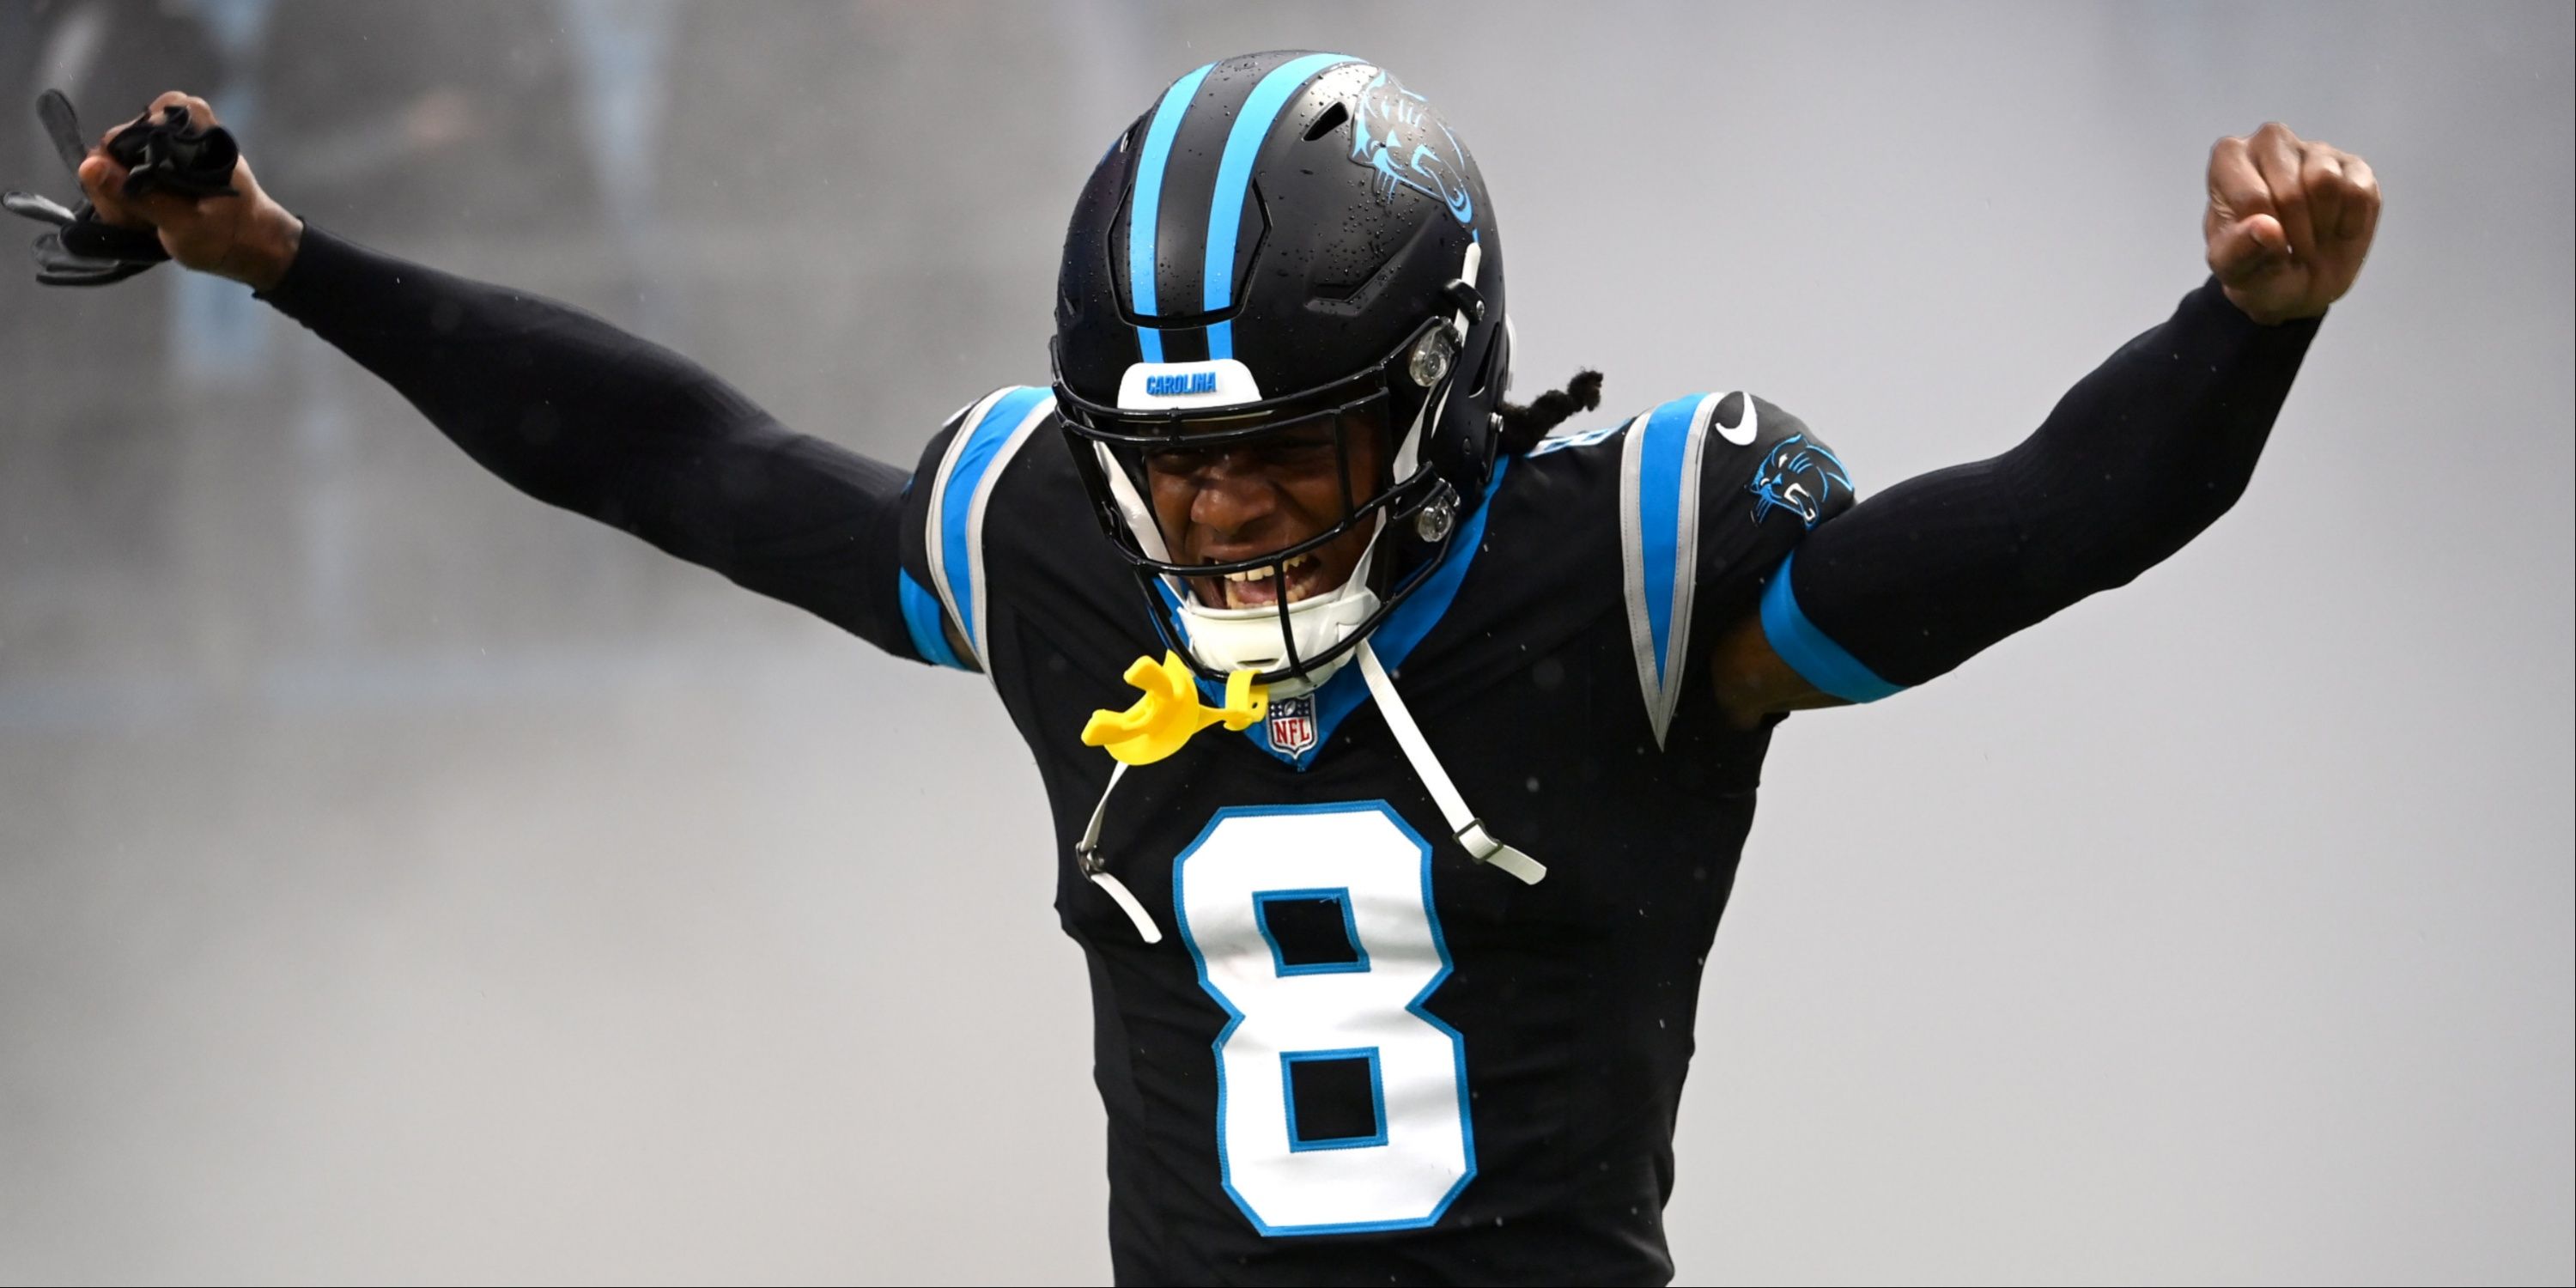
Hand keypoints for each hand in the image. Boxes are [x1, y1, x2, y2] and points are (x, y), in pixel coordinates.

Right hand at [76, 91, 301, 290]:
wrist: (257, 248)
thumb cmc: (230, 235)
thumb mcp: (184, 224)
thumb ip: (137, 196)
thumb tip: (89, 166)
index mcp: (194, 128)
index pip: (126, 135)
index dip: (122, 166)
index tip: (135, 202)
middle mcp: (177, 126)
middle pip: (116, 148)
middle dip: (118, 188)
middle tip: (141, 221)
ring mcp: (166, 144)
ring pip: (114, 163)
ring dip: (121, 198)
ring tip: (147, 223)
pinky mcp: (159, 162)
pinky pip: (123, 174)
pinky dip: (128, 200)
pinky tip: (144, 221)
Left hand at [2205, 122, 2379, 324]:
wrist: (2296, 280)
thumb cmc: (2254, 266)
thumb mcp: (2233, 270)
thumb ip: (2239, 251)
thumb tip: (2267, 228)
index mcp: (2229, 158)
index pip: (2252, 199)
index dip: (2265, 238)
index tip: (2263, 250)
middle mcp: (2271, 140)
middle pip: (2291, 191)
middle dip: (2295, 235)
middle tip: (2292, 251)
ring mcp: (2315, 150)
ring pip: (2326, 182)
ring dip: (2322, 226)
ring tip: (2312, 240)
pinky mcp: (2353, 165)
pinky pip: (2359, 192)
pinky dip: (2349, 225)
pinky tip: (2336, 231)